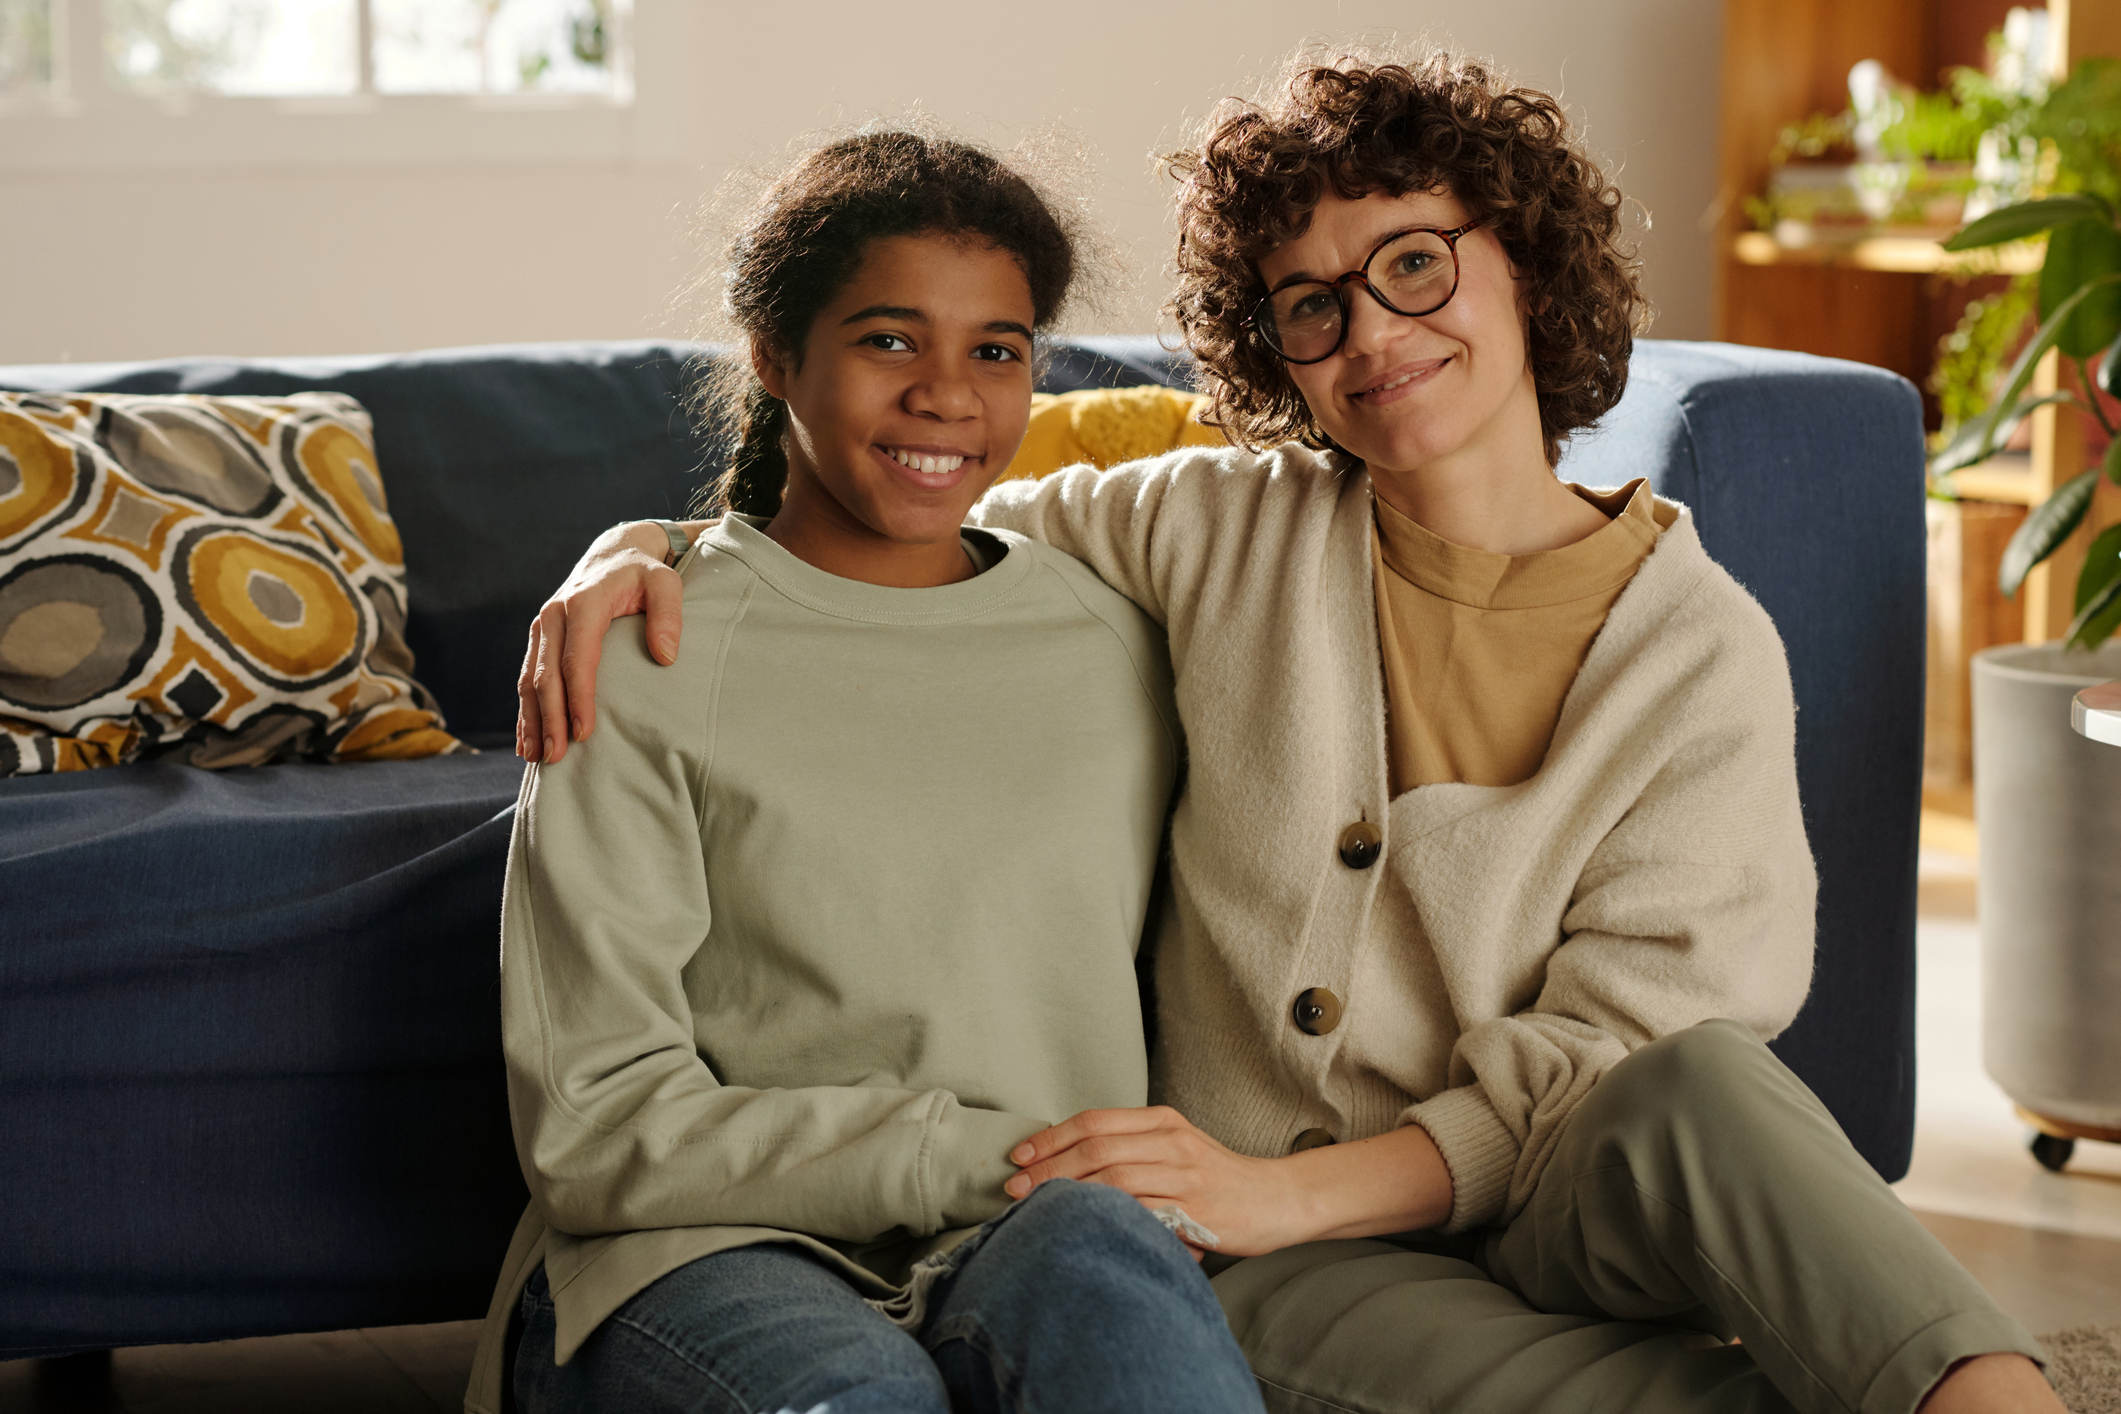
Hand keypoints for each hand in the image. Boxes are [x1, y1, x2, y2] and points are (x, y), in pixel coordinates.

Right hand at [516, 521, 689, 761]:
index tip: (584, 731)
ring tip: (537, 757)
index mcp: (584, 603)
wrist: (613, 554)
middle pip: (547, 675)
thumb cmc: (644, 573)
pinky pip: (527, 677)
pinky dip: (526, 710)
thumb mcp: (666, 583)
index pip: (578, 658)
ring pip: (530, 679)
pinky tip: (526, 741)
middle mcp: (555, 615)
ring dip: (532, 720)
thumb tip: (665, 656)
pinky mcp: (540, 639)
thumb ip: (668, 615)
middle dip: (550, 718)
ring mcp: (543, 627)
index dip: (579, 697)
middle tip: (557, 757)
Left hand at [1006, 1108, 1456, 1258]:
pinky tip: (1079, 1225)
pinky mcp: (1195, 1208)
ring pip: (1112, 1177)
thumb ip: (1131, 1151)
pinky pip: (1140, 1211)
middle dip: (1048, 1168)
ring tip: (1035, 1206)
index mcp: (1162, 1121)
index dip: (1052, 1138)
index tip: (1019, 1155)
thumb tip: (1067, 1166)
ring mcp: (1184, 1174)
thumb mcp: (1176, 1150)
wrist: (1277, 1200)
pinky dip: (1104, 1217)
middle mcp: (1171, 1140)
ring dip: (1067, 1192)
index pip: (1094, 1121)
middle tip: (1014, 1186)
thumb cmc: (1218, 1180)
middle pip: (1096, 1148)